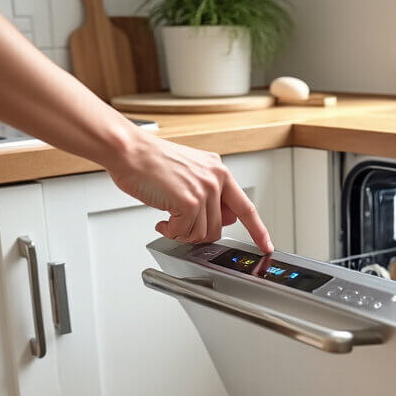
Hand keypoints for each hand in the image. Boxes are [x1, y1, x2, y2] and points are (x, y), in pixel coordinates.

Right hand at [106, 133, 272, 252]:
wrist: (129, 150)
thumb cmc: (150, 161)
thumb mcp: (189, 172)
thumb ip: (208, 194)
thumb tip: (220, 219)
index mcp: (218, 170)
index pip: (245, 206)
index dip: (257, 230)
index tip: (266, 245)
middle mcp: (215, 178)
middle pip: (218, 228)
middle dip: (197, 234)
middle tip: (180, 226)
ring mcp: (204, 190)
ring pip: (202, 233)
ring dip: (182, 233)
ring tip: (168, 220)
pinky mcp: (189, 201)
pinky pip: (184, 232)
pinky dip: (171, 232)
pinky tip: (162, 221)